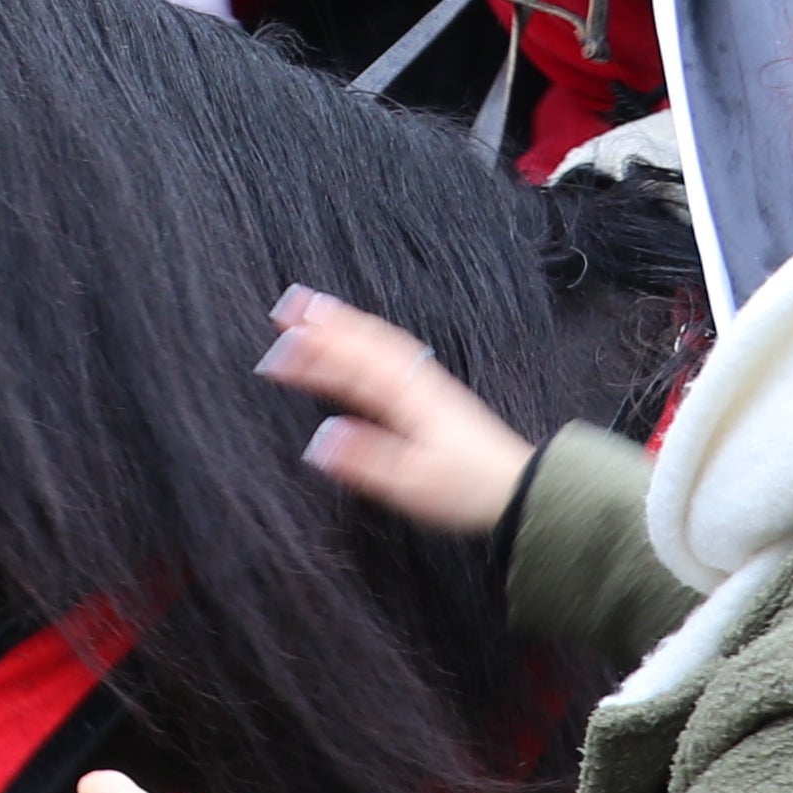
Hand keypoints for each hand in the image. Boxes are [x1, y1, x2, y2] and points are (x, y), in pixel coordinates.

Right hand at [260, 290, 538, 537]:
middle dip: (325, 322)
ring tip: (315, 308)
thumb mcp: (411, 482)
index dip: (311, 356)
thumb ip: (364, 460)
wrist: (518, 487)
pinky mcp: (433, 393)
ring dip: (346, 322)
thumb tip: (319, 441)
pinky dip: (370, 336)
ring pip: (380, 341)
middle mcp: (416, 382)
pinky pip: (394, 351)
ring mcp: (426, 383)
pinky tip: (361, 339)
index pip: (350, 368)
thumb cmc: (467, 486)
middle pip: (365, 341)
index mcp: (407, 399)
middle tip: (287, 305)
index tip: (275, 353)